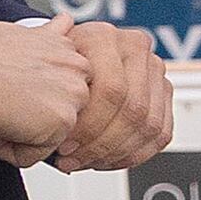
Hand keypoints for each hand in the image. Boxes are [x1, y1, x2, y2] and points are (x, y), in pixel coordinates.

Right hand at [0, 18, 89, 164]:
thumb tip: (62, 23)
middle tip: (2, 103)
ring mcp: (72, 96)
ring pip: (51, 133)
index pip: (62, 83)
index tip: (11, 91)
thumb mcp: (17, 30)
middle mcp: (75, 68)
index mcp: (66, 47)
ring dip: (21, 132)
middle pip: (59, 109)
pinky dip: (10, 150)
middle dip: (32, 114)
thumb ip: (47, 34)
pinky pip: (35, 154)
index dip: (33, 93)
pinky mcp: (61, 123)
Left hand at [50, 19, 174, 173]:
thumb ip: (42, 91)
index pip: (111, 91)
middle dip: (100, 145)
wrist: (64, 53)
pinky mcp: (163, 91)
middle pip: (133, 110)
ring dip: (116, 153)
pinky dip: (134, 153)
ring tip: (85, 162)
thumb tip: (40, 133)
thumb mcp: (37, 69)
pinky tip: (107, 161)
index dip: (87, 127)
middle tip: (71, 160)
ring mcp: (153, 68)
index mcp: (102, 36)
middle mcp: (133, 47)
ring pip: (149, 124)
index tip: (61, 147)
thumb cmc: (47, 63)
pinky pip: (161, 132)